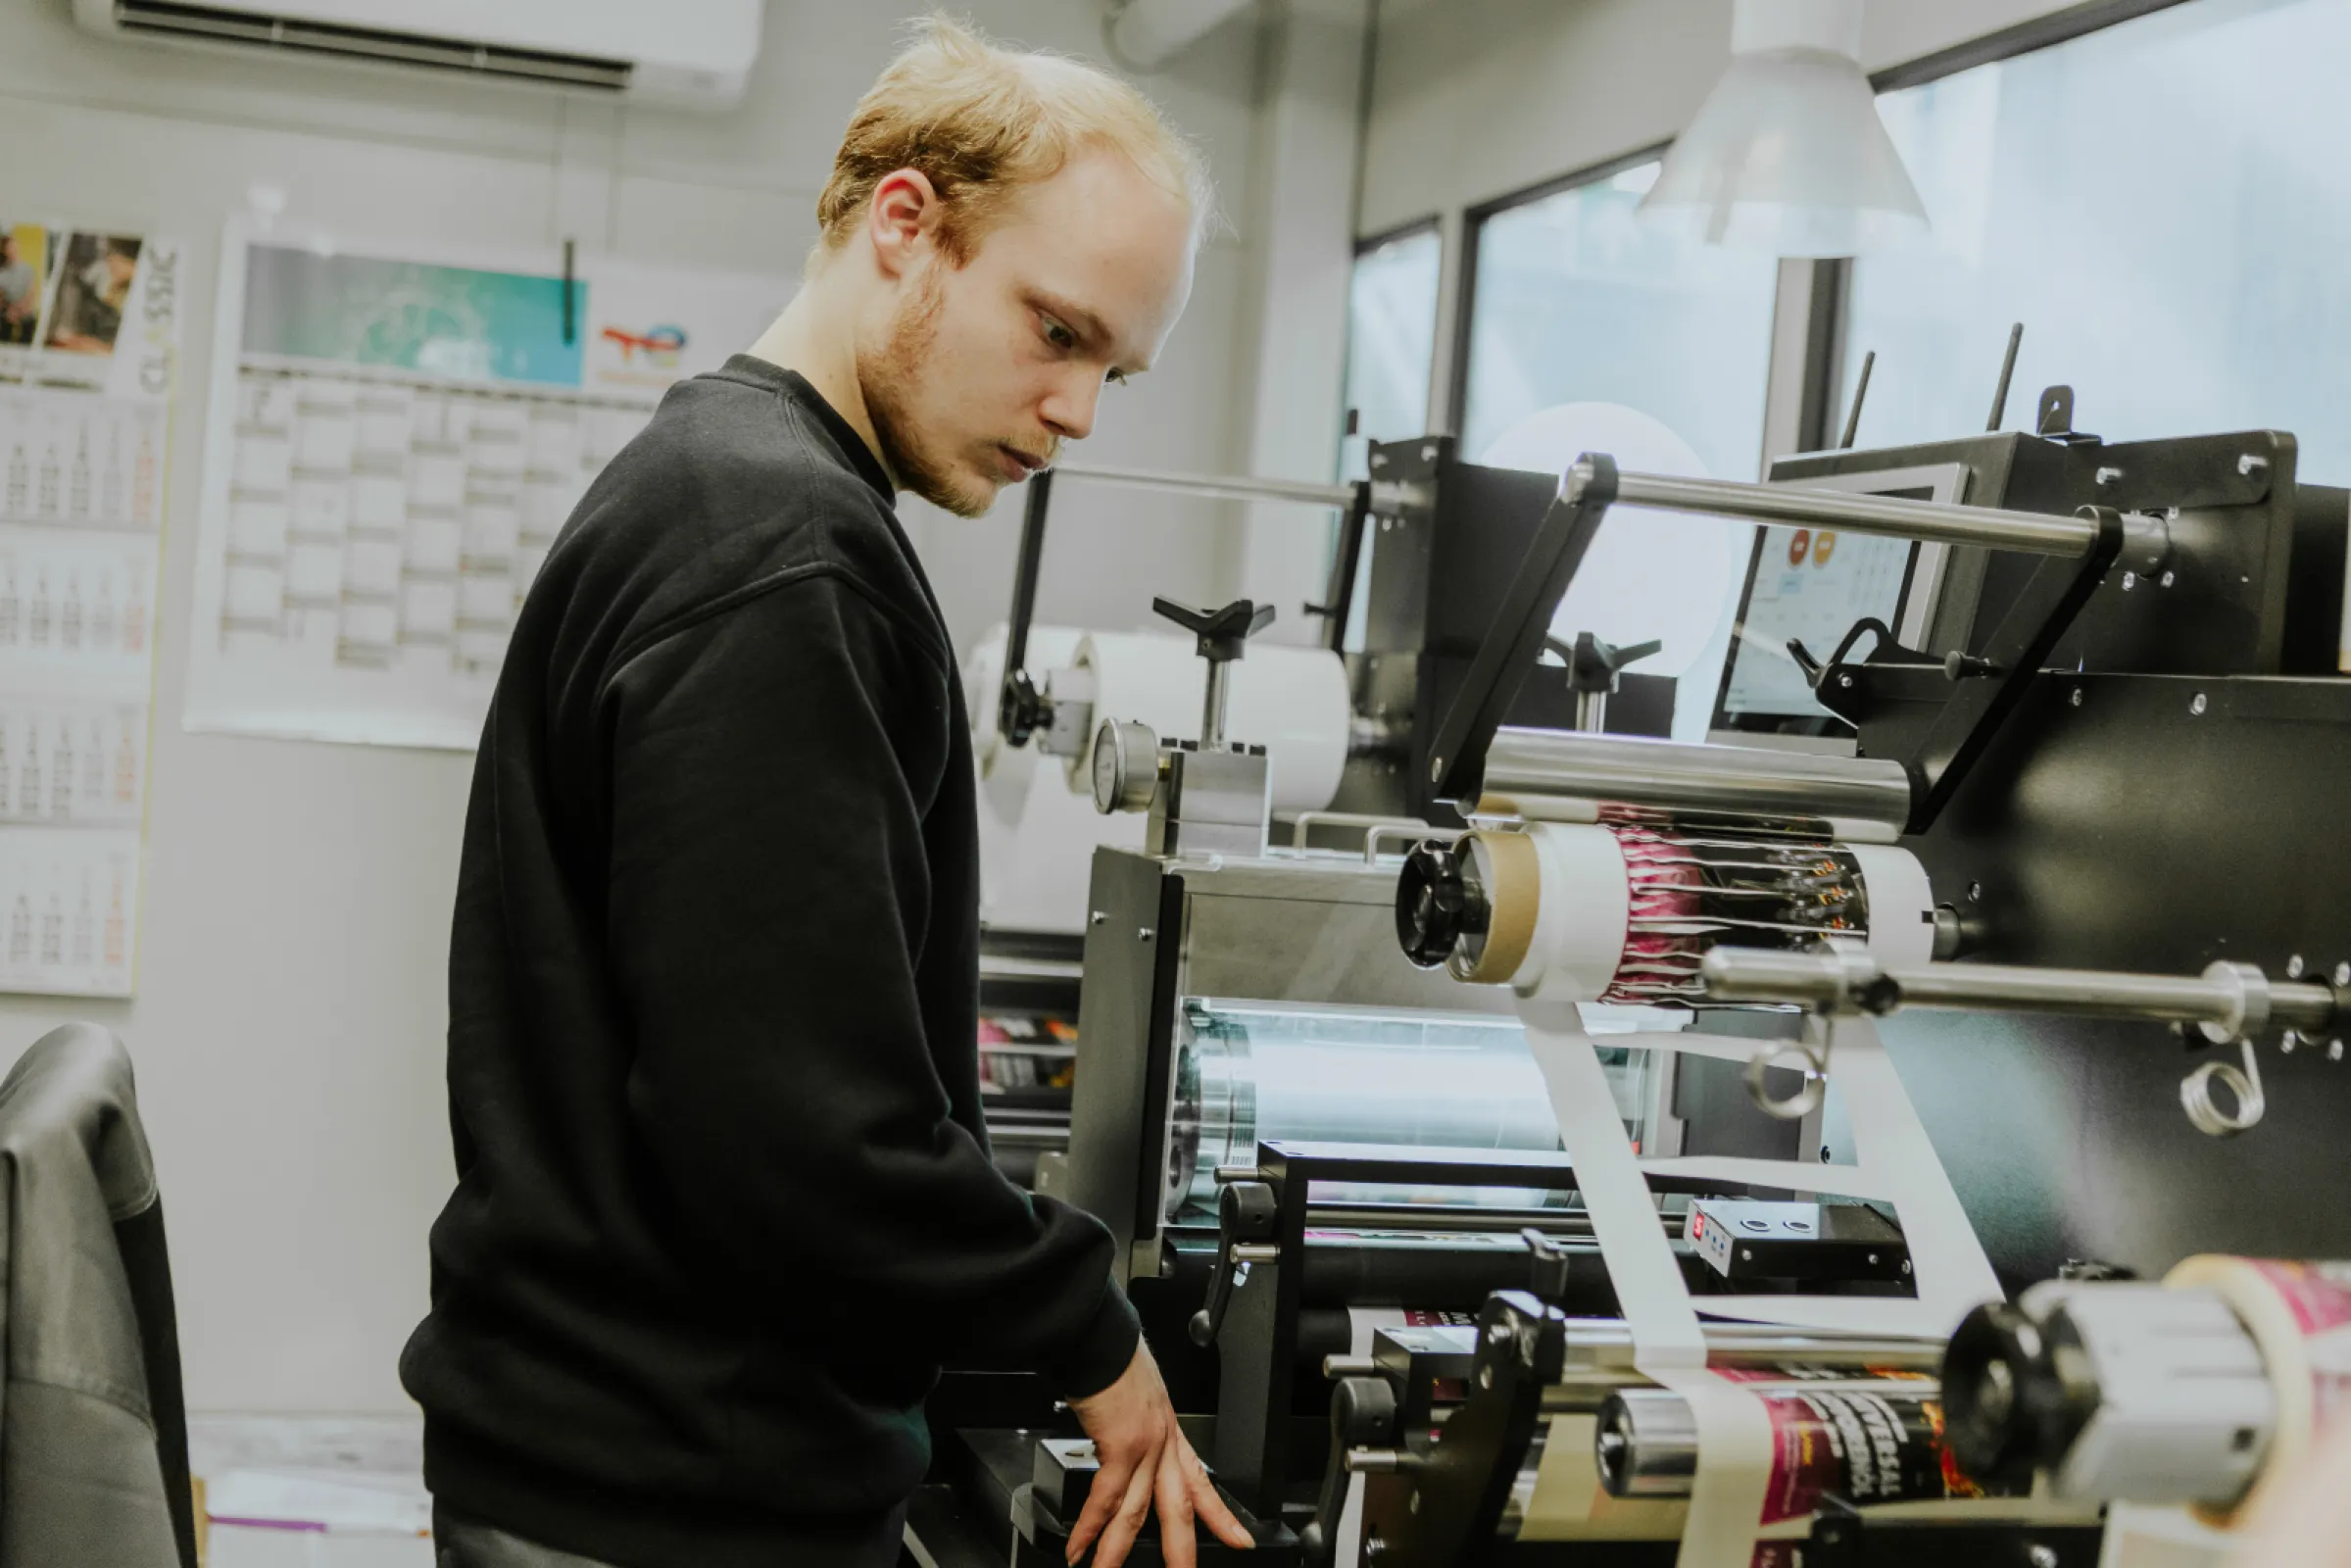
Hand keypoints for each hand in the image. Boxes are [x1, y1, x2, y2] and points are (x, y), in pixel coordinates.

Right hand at [1065, 1341, 1252, 1567]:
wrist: (1102, 1339)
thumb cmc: (1114, 1361)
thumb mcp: (1140, 1397)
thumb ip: (1138, 1426)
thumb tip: (1120, 1442)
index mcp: (1170, 1433)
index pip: (1201, 1482)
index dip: (1221, 1517)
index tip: (1240, 1540)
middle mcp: (1164, 1443)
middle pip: (1179, 1509)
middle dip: (1183, 1550)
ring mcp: (1145, 1447)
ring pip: (1137, 1514)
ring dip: (1117, 1552)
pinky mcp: (1121, 1446)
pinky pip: (1106, 1499)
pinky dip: (1089, 1530)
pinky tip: (1079, 1550)